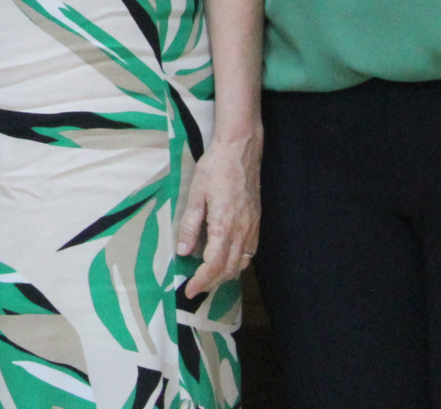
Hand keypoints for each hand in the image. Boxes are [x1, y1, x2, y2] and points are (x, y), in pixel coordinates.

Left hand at [178, 130, 260, 298]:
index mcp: (224, 225)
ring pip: (240, 263)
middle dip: (211, 283)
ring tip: (207, 279)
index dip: (201, 281)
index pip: (213, 264)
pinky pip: (249, 253)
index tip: (189, 290)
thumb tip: (183, 251)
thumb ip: (190, 224)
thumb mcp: (196, 194)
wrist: (241, 151)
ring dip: (224, 276)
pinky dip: (236, 263)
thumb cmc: (215, 168)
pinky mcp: (256, 223)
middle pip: (228, 269)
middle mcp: (242, 231)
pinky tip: (226, 261)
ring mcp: (252, 228)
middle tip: (195, 288)